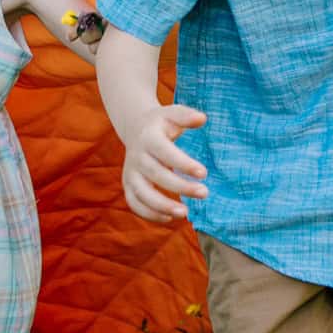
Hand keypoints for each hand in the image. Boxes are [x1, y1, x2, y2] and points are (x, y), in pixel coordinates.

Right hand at [121, 104, 207, 222]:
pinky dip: (150, 214)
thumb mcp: (172, 114)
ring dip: (162, 206)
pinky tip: (170, 218)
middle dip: (180, 187)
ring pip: (142, 194)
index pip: (165, 152)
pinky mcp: (128, 186)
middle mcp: (136, 157)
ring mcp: (130, 173)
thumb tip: (202, 118)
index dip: (183, 164)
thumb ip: (186, 116)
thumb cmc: (161, 123)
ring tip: (185, 213)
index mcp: (148, 138)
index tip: (204, 173)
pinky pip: (135, 204)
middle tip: (204, 193)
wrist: (136, 128)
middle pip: (156, 175)